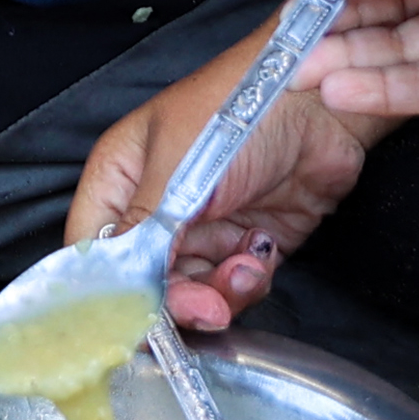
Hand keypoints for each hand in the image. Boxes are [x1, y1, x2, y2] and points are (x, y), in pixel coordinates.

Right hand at [69, 36, 388, 332]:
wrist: (323, 100)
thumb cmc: (238, 107)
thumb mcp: (178, 166)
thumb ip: (144, 229)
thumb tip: (119, 286)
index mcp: (122, 180)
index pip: (95, 251)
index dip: (110, 291)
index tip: (136, 319)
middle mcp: (158, 209)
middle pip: (148, 282)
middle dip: (179, 301)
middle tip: (207, 308)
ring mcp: (205, 227)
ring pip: (195, 291)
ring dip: (221, 292)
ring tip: (246, 266)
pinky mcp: (248, 241)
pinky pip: (237, 285)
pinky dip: (250, 280)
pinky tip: (263, 248)